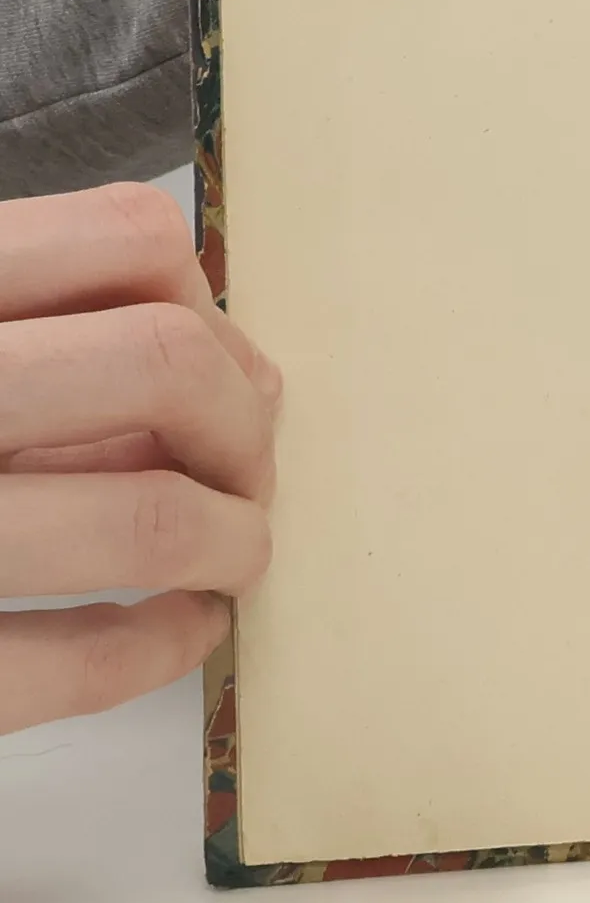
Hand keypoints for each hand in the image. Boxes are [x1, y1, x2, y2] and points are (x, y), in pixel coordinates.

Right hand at [0, 185, 278, 734]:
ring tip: (231, 555)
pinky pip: (72, 664)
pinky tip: (180, 630)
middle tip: (243, 474)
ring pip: (144, 516)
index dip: (211, 306)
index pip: (127, 238)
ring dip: (229, 540)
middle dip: (241, 426)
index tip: (219, 372)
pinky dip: (161, 646)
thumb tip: (243, 377)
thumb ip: (34, 323)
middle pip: (165, 365)